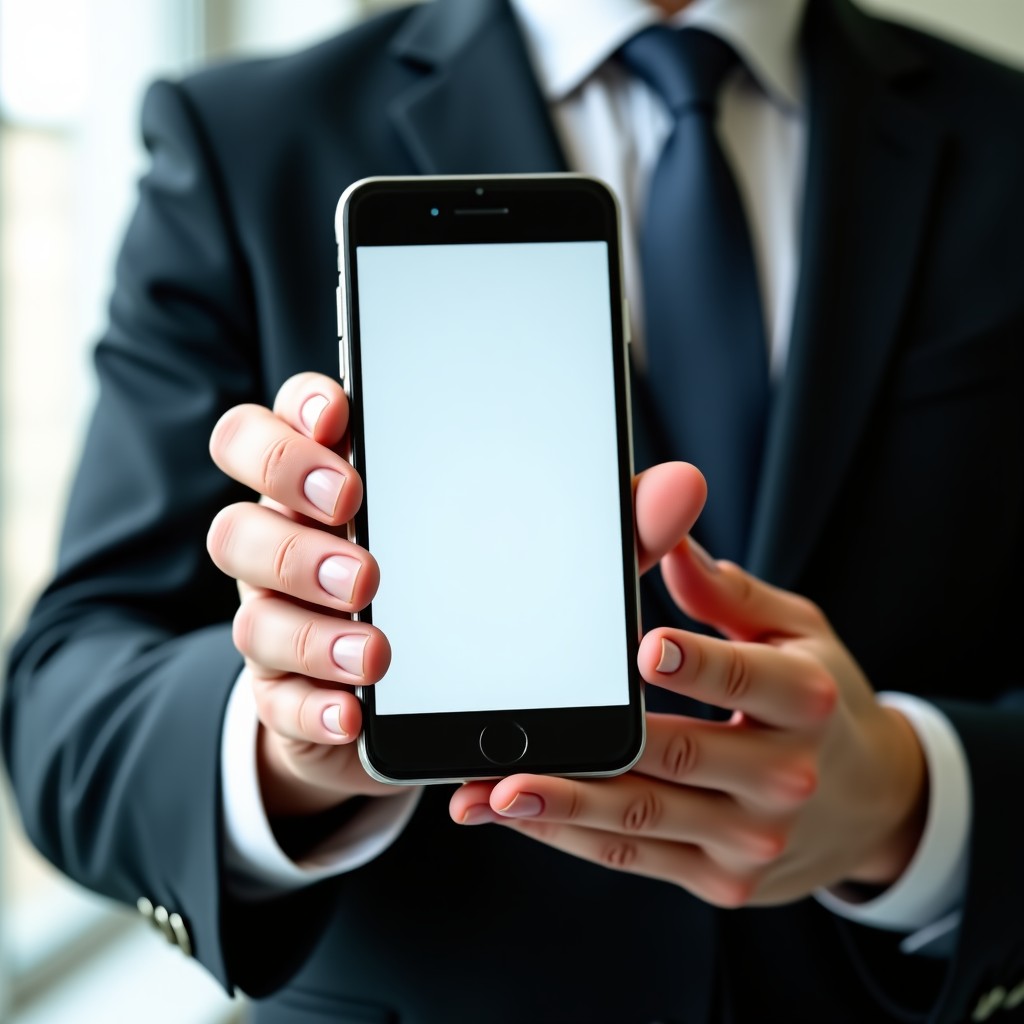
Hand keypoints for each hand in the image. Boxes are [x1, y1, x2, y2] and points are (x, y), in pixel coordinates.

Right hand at [207, 372, 400, 816]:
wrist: (378, 680)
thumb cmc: (394, 572)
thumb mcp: (403, 514)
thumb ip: (407, 471)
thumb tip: (458, 435)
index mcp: (295, 493)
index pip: (251, 437)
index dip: (281, 427)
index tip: (336, 421)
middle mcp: (270, 550)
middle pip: (235, 530)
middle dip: (297, 547)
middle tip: (366, 570)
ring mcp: (269, 623)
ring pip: (255, 622)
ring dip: (315, 636)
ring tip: (376, 654)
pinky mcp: (279, 694)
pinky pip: (280, 703)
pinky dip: (317, 709)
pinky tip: (352, 714)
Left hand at [450, 539, 927, 907]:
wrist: (874, 806)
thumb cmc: (823, 703)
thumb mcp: (797, 635)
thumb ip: (731, 596)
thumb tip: (674, 547)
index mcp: (807, 702)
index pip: (748, 680)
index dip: (698, 666)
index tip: (644, 650)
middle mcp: (786, 775)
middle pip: (678, 758)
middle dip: (596, 754)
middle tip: (516, 749)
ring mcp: (753, 838)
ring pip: (642, 820)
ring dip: (562, 808)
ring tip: (492, 794)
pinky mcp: (723, 879)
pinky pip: (636, 857)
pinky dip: (575, 837)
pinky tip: (524, 817)